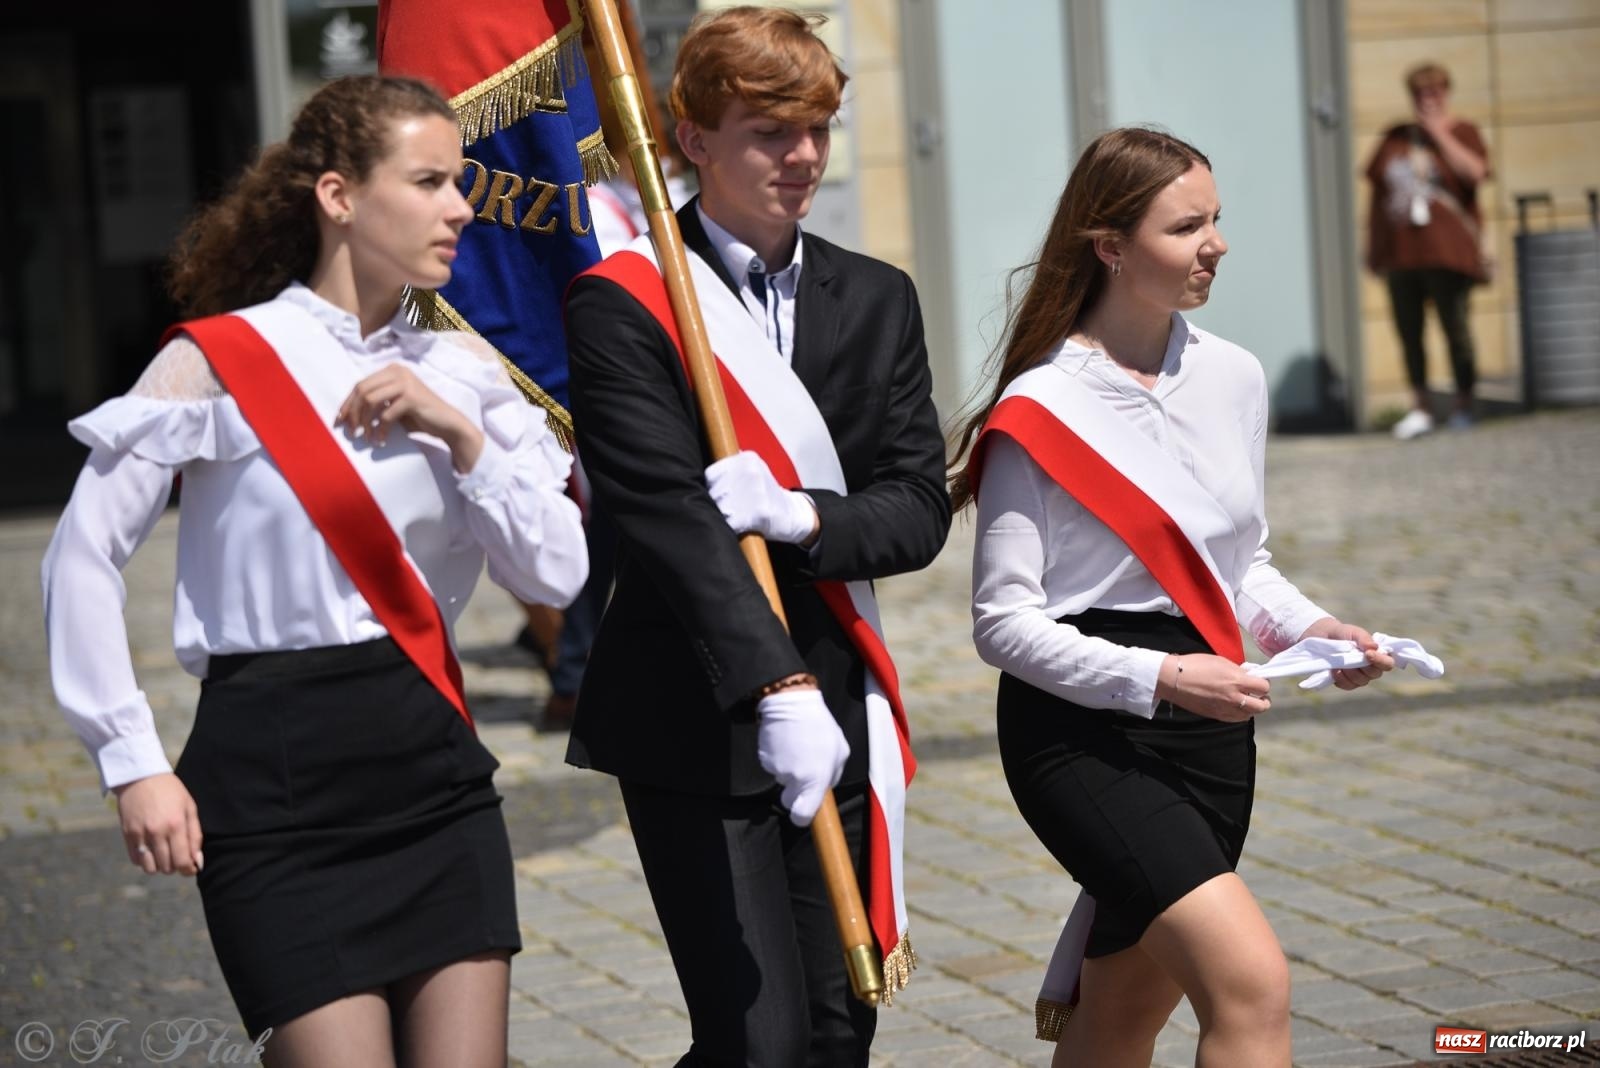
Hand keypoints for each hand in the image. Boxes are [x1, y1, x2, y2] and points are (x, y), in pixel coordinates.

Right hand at [113, 774, 202, 875]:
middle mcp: (157, 832)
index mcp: (176, 825)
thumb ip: (195, 835)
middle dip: (175, 866)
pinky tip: (150, 850)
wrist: (140, 776)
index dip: (188, 869)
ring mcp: (140, 834)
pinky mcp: (127, 835)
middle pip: (167, 867)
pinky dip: (145, 861)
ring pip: (150, 868)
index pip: (182, 861)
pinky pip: (136, 860)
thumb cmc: (170, 791)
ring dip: (159, 866)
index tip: (190, 868)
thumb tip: (197, 861)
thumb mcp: (190, 808)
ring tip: (163, 854)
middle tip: (177, 856)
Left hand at [335, 364, 483, 472]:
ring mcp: (405, 383)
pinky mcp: (412, 397)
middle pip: (362, 390)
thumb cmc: (419, 417)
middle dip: (352, 412)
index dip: (347, 403)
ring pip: (370, 400)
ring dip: (363, 421)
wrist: (448, 424)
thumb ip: (375, 403)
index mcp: (392, 370)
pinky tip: (381, 440)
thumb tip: (346, 414)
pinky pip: (386, 415)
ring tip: (366, 437)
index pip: (360, 384)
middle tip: (350, 431)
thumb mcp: (393, 405)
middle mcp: (398, 371)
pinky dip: (380, 430)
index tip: (340, 420)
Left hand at [705, 452, 818, 545]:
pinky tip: (733, 528)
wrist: (793, 513)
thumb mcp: (752, 472)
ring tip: (726, 519)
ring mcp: (755, 491)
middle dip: (714, 504)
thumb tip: (697, 478)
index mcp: (747, 459)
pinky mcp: (758, 513)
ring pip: (720, 507)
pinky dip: (728, 528)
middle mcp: (750, 471)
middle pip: (714, 491)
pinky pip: (731, 522)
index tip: (711, 497)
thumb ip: (730, 470)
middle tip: (719, 511)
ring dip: (719, 517)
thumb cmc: (765, 496)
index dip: (709, 489)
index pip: (711, 474)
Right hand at [756, 687, 848, 825]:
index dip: (801, 816)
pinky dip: (778, 758)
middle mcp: (795, 779)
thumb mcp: (840, 750)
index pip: (802, 815)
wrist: (790, 703)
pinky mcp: (764, 760)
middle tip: (802, 770)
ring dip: (789, 769)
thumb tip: (825, 788)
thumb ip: (834, 774)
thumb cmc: (819, 725)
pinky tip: (785, 742)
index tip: (802, 811)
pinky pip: (773, 766)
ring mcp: (778, 769)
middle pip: (789, 800)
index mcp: (816, 779)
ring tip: (797, 746)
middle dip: (794, 791)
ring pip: (782, 780)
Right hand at [1157, 653, 1273, 722]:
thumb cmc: (1195, 665)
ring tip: (1246, 701)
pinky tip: (1234, 707)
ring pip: (1249, 715)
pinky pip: (1235, 719)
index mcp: (1236, 680)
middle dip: (1264, 701)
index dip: (1264, 684)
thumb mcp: (1220, 661)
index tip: (1259, 681)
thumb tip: (1248, 676)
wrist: (1174, 679)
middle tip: (1260, 695)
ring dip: (1252, 708)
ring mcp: (1225, 709)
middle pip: (1261, 706)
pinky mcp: (1216, 716)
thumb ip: (1237, 671)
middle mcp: (1233, 697)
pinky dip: (1239, 714)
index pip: (1263, 687)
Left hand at [1298, 618, 1394, 689]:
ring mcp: (1360, 677)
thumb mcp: (1354, 632)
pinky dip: (1340, 678)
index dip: (1380, 661)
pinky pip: (1348, 686)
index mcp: (1378, 655)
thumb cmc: (1344, 634)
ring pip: (1361, 681)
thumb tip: (1374, 647)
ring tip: (1340, 662)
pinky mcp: (1347, 682)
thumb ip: (1364, 638)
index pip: (1388, 664)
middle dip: (1362, 666)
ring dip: (1350, 672)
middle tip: (1350, 656)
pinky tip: (1334, 670)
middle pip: (1375, 674)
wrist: (1324, 638)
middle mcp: (1372, 668)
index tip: (1367, 654)